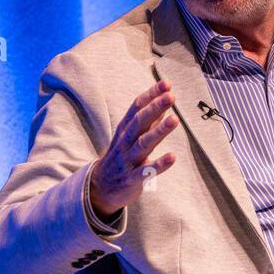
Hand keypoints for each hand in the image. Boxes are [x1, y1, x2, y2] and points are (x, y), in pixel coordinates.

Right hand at [89, 80, 178, 220]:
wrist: (98, 190)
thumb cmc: (120, 159)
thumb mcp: (128, 137)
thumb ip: (146, 121)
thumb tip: (162, 102)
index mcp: (124, 131)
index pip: (136, 109)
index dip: (151, 96)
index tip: (166, 83)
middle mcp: (125, 143)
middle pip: (139, 123)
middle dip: (154, 108)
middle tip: (170, 96)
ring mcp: (128, 161)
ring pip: (143, 144)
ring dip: (159, 132)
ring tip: (174, 119)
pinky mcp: (132, 179)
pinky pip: (146, 171)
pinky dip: (159, 164)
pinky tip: (173, 157)